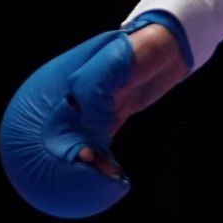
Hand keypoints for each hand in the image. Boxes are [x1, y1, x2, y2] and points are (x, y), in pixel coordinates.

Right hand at [74, 24, 188, 176]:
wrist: (166, 46)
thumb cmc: (133, 52)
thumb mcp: (109, 70)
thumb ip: (95, 102)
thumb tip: (91, 136)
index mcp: (71, 84)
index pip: (57, 119)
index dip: (62, 141)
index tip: (77, 158)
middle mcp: (81, 97)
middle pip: (69, 131)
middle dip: (75, 154)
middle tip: (89, 169)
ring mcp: (98, 106)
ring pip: (88, 138)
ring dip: (92, 158)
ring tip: (102, 176)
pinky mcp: (116, 112)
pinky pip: (105, 137)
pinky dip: (105, 154)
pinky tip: (108, 171)